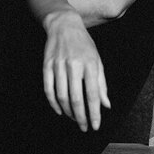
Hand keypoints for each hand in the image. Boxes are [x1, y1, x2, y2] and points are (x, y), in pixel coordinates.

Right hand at [42, 9, 110, 131]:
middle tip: (83, 127)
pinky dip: (54, 103)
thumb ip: (101, 84)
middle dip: (80, 117)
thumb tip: (106, 105)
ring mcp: (59, 66)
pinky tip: (59, 110)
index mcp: (90, 65)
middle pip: (76, 99)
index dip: (94, 113)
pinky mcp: (47, 65)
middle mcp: (74, 66)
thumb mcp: (97, 61)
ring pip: (62, 96)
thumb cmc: (84, 45)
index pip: (93, 95)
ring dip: (68, 112)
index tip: (95, 126)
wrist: (64, 25)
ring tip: (74, 119)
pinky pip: (49, 89)